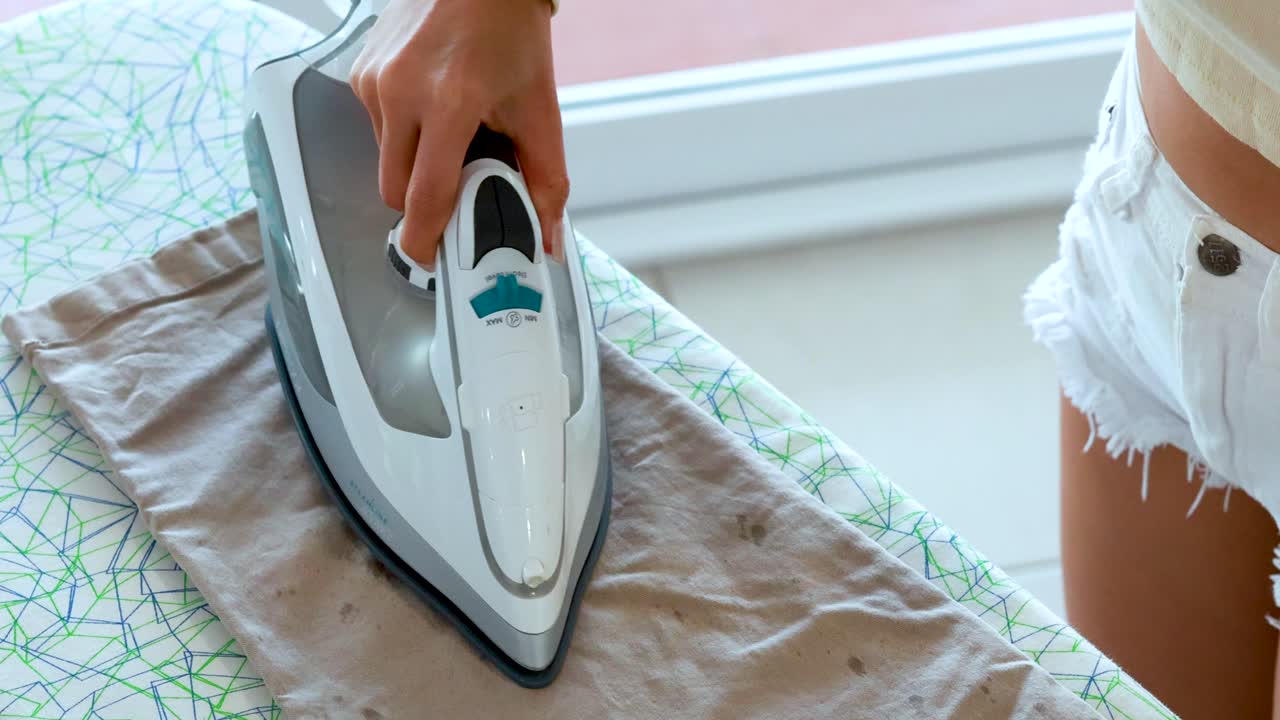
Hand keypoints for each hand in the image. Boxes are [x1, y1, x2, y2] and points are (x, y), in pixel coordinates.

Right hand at [351, 0, 566, 267]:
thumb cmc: (510, 32)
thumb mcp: (539, 109)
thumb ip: (546, 181)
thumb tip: (546, 237)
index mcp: (448, 102)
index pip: (424, 196)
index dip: (425, 239)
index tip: (432, 261)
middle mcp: (401, 91)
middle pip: (395, 190)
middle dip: (424, 201)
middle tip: (459, 187)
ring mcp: (374, 80)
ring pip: (385, 161)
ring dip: (415, 163)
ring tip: (452, 132)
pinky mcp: (361, 72)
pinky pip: (375, 128)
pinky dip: (404, 132)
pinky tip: (433, 106)